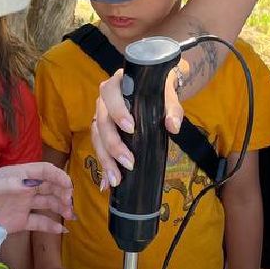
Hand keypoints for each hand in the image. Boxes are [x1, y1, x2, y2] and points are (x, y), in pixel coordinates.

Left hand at [0, 163, 73, 235]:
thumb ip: (8, 184)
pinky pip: (39, 222)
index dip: (58, 176)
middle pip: (50, 187)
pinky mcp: (19, 222)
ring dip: (61, 208)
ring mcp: (23, 206)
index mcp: (18, 175)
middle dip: (63, 193)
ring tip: (70, 215)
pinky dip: (51, 226)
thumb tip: (30, 183)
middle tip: (69, 203)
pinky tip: (62, 230)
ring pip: (48, 204)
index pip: (44, 171)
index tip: (69, 186)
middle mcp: (24, 189)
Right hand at [89, 68, 182, 187]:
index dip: (117, 111)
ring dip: (106, 159)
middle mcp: (104, 101)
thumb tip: (173, 126)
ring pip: (96, 137)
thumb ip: (172, 109)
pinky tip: (107, 183)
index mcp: (118, 85)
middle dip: (113, 144)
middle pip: (101, 121)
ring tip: (116, 179)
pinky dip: (104, 166)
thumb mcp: (169, 97)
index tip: (131, 128)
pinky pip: (99, 148)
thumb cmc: (159, 92)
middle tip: (129, 162)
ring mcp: (101, 116)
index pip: (110, 94)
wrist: (156, 92)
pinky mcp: (102, 132)